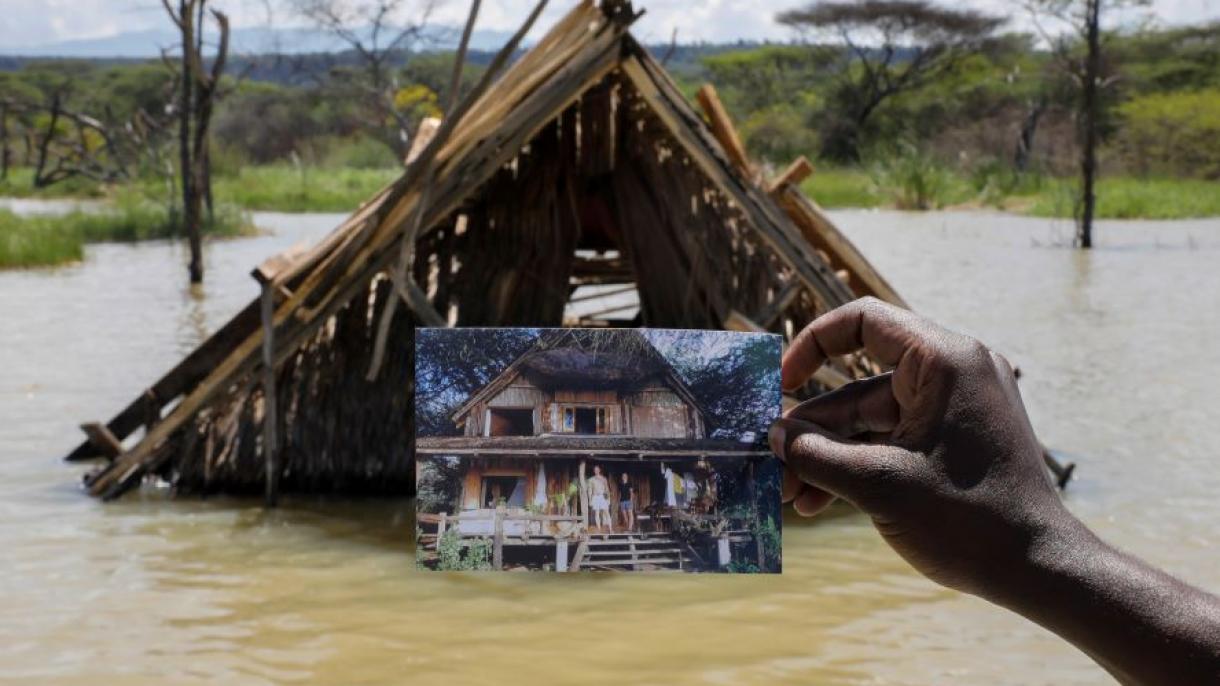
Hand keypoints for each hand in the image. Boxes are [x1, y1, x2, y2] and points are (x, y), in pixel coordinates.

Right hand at [770, 297, 1068, 595]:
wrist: (1039, 569)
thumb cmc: (969, 520)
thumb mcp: (878, 485)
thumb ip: (816, 455)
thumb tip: (771, 437)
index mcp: (943, 361)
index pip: (863, 321)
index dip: (812, 345)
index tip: (779, 384)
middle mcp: (952, 372)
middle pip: (858, 385)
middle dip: (812, 429)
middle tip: (772, 464)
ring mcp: (955, 407)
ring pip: (870, 420)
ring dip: (828, 455)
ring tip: (789, 495)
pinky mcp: (954, 439)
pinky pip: (893, 439)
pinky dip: (858, 464)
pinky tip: (818, 500)